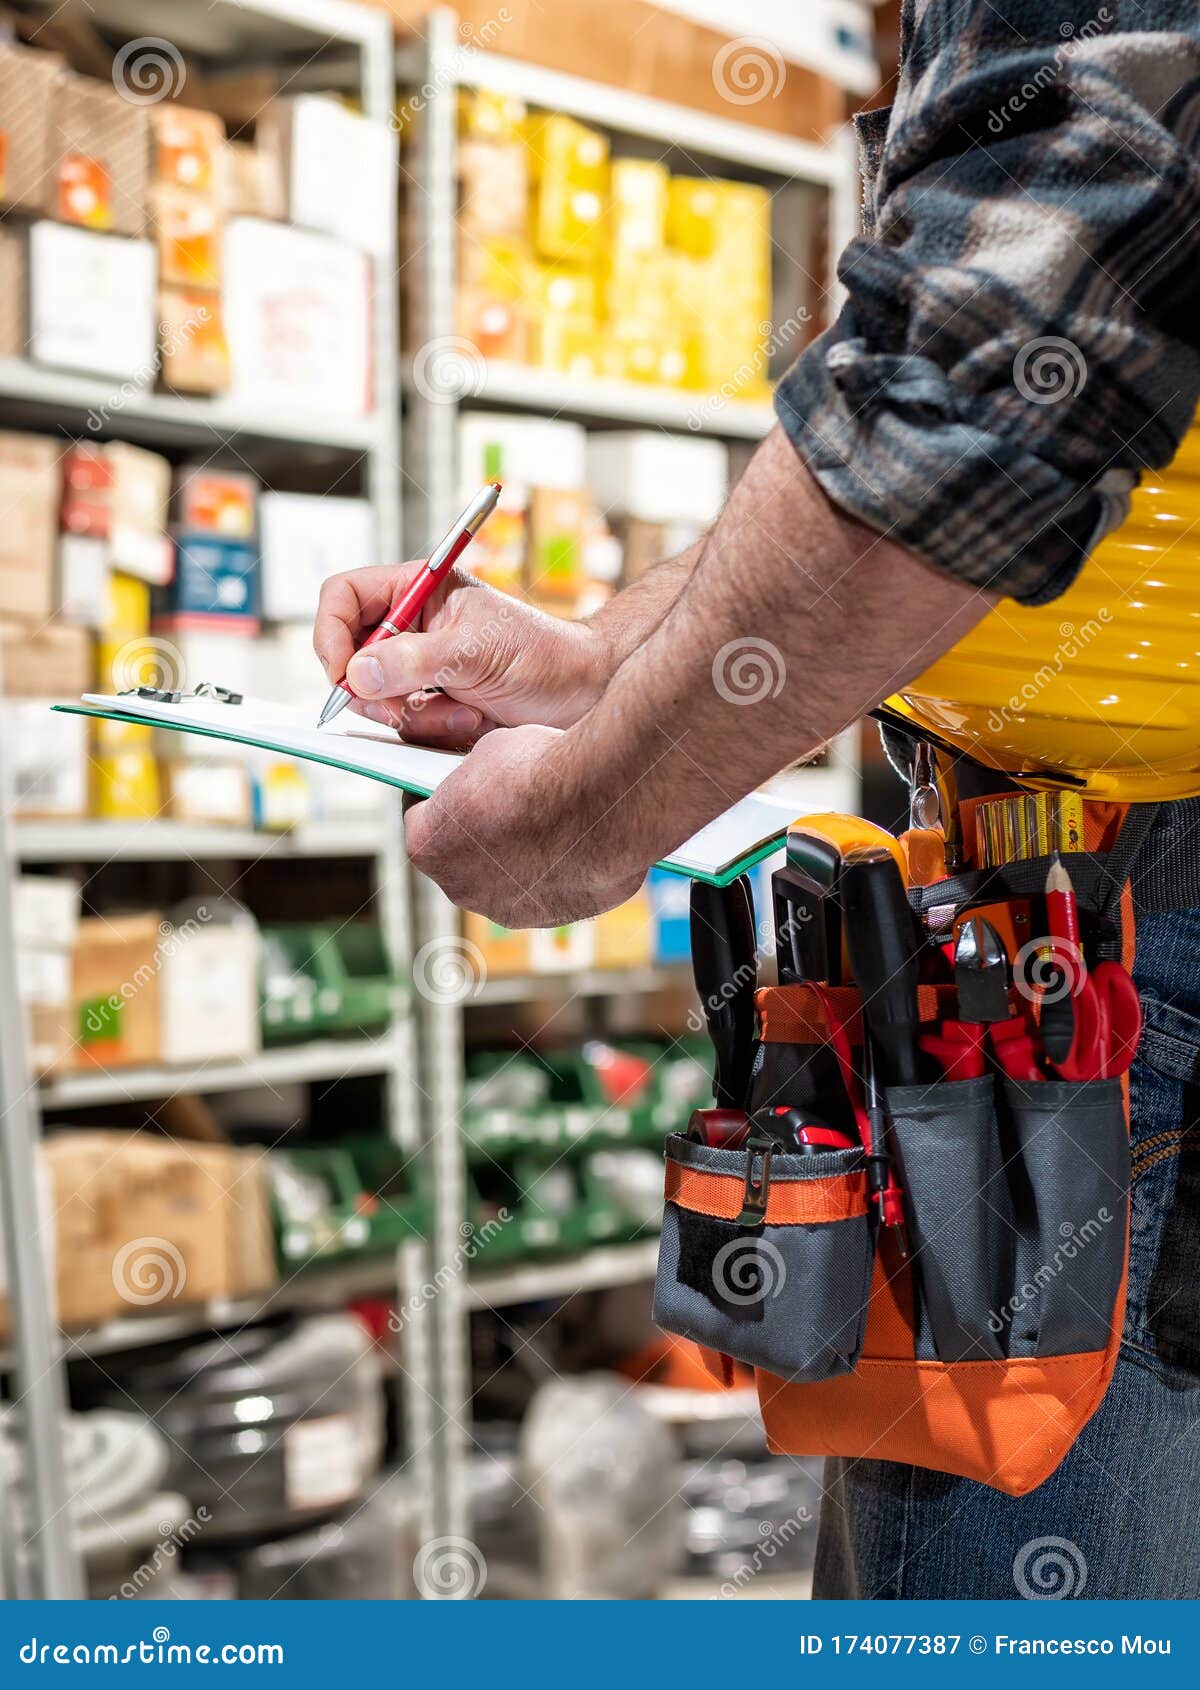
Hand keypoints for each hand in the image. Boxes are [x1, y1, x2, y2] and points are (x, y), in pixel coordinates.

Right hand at [313, 563, 607, 747]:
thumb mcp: (477, 651)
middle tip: (409, 704)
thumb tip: (358, 674)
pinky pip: (404, 728)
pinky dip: (434, 731)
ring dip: (416, 715)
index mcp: (419, 591)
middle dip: (377, 690)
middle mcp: (412, 629)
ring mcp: (420, 671)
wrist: (583, 696)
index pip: (344, 598)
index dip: (331, 633)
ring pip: (375, 701)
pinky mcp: (433, 707)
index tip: (343, 673)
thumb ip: (414, 661)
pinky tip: (472, 723)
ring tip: (466, 711)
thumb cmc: (544, 655)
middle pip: (350, 658)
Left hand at [405, 726, 647, 926]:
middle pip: (461, 858)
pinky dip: (556, 871)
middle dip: (478, 834)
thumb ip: (478, 777)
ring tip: (549, 824)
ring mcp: (506, 909)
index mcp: (428, 845)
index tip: (458, 786)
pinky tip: (575, 842)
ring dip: (517, 858)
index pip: (420, 820)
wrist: (599, 799)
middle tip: (507, 805)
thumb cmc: (538, 769)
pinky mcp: (552, 916)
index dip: (441, 799)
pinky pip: (546, 891)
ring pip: (504, 881)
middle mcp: (460, 888)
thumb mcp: (491, 751)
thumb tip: (491, 782)